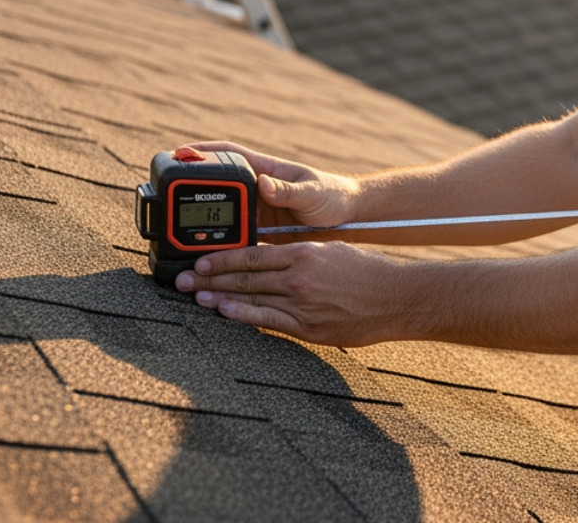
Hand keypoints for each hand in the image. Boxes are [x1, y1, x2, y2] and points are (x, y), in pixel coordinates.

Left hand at [175, 240, 399, 345]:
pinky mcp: (308, 328)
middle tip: (181, 278)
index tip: (200, 260)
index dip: (222, 258)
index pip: (252, 254)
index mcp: (304, 253)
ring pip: (251, 297)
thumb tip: (269, 257)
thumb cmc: (367, 271)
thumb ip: (298, 253)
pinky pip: (268, 321)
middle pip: (244, 276)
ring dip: (218, 296)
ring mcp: (302, 304)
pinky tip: (223, 313)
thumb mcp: (331, 249)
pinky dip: (243, 315)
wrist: (396, 296)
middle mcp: (298, 277)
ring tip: (193, 295)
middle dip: (208, 277)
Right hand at [179, 140, 357, 241]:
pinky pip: (234, 236)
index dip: (203, 151)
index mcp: (265, 170)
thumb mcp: (313, 191)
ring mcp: (255, 210)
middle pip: (217, 186)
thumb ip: (290, 190)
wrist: (346, 219)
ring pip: (221, 214)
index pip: (229, 154)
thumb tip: (265, 183)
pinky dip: (220, 244)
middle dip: (193, 191)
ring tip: (180, 233)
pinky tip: (207, 255)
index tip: (179, 152)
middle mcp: (255, 189)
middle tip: (169, 198)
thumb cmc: (332, 195)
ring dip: (204, 223)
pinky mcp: (258, 231)